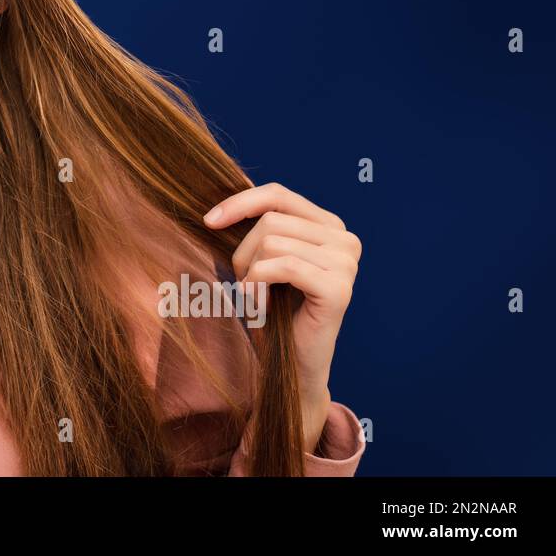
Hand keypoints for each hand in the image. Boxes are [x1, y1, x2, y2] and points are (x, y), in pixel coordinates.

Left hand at [202, 181, 360, 448]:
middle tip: (246, 285)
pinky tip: (258, 304)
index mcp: (329, 225)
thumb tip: (223, 190)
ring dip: (249, 272)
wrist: (291, 366)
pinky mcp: (338, 289)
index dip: (239, 203)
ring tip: (256, 297)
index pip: (278, 194)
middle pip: (271, 220)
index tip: (208, 221)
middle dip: (243, 252)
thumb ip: (256, 225)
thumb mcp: (262, 258)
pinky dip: (257, 284)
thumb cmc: (273, 309)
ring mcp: (347, 263)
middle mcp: (345, 239)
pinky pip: (281, 267)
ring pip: (272, 242)